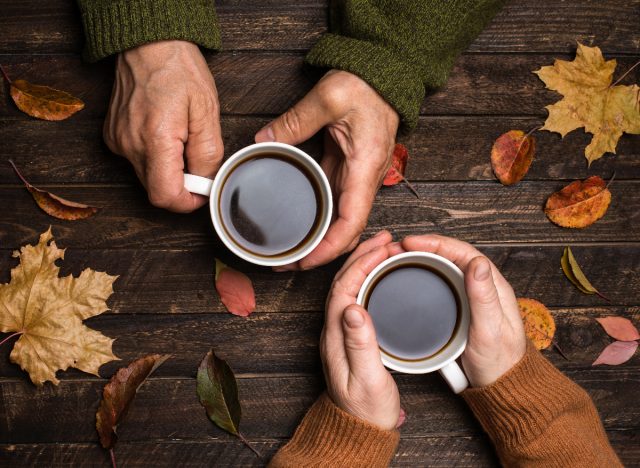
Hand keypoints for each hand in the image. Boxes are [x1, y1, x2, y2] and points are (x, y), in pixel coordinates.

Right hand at [104, 40, 223, 211]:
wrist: (148, 44)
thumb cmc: (179, 70)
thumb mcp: (207, 110)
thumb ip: (208, 153)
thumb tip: (206, 182)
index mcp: (155, 139)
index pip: (165, 196)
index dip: (187, 202)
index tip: (202, 192)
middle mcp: (130, 145)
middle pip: (157, 189)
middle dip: (182, 184)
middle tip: (197, 159)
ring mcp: (118, 141)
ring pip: (148, 176)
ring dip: (169, 169)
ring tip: (181, 138)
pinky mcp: (112, 137)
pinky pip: (138, 160)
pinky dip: (155, 156)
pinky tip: (164, 132)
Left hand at [256, 70, 398, 269]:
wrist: (384, 75)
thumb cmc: (366, 86)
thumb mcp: (329, 98)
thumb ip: (295, 121)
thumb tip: (263, 142)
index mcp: (364, 168)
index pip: (353, 221)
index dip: (331, 247)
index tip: (307, 260)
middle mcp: (365, 179)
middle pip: (347, 231)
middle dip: (320, 254)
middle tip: (286, 263)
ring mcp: (357, 178)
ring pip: (341, 221)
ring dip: (319, 241)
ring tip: (289, 250)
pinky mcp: (348, 171)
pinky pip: (335, 204)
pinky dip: (319, 221)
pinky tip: (300, 225)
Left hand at [321, 231, 400, 429]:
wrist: (359, 428)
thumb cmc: (366, 408)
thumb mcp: (368, 379)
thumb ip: (360, 345)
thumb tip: (353, 307)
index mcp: (335, 336)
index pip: (344, 287)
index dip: (362, 262)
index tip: (382, 246)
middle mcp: (333, 329)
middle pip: (343, 281)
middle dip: (363, 254)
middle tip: (387, 238)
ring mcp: (341, 331)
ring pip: (349, 286)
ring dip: (364, 263)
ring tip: (384, 247)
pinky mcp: (350, 334)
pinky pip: (356, 295)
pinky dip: (368, 278)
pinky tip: (380, 273)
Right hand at [389, 235, 526, 387]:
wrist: (499, 385)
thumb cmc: (500, 360)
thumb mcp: (491, 330)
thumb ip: (484, 297)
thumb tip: (477, 262)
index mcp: (491, 284)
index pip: (461, 252)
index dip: (435, 243)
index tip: (410, 242)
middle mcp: (479, 285)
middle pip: (448, 255)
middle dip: (421, 247)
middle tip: (394, 248)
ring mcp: (466, 296)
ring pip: (441, 268)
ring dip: (418, 259)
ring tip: (395, 258)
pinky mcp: (456, 308)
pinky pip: (437, 283)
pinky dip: (420, 275)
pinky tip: (405, 278)